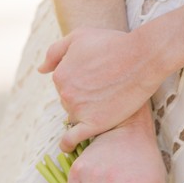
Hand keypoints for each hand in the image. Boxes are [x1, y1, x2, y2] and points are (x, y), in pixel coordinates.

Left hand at [38, 25, 164, 150]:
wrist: (142, 57)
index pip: (64, 84)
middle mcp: (66, 94)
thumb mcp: (79, 36)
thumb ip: (55, 52)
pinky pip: (73, 139)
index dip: (80, 78)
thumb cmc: (113, 43)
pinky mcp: (95, 124)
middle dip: (82, 94)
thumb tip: (41, 70)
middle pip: (69, 100)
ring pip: (75, 116)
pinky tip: (68, 146)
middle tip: (103, 86)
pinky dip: (68, 144)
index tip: (95, 74)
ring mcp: (80, 110)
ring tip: (105, 101)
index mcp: (60, 75)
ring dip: (85, 111)